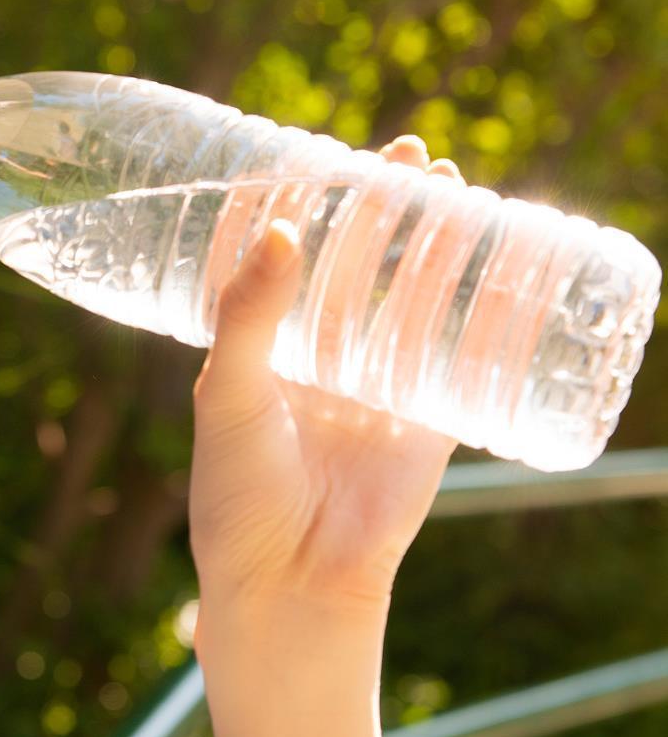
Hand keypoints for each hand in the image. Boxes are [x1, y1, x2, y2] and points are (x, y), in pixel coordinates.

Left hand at [188, 135, 466, 624]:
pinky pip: (464, 356)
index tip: (319, 150)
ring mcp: (376, 385)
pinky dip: (487, 311)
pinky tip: (509, 266)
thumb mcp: (228, 394)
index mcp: (261, 344)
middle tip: (410, 153)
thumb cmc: (238, 495)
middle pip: (360, 260)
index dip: (305, 201)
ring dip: (437, 241)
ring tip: (454, 187)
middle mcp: (319, 356)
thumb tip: (282, 230)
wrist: (290, 586)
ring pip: (414, 295)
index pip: (284, 253)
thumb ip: (250, 315)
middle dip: (385, 206)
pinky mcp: (427, 422)